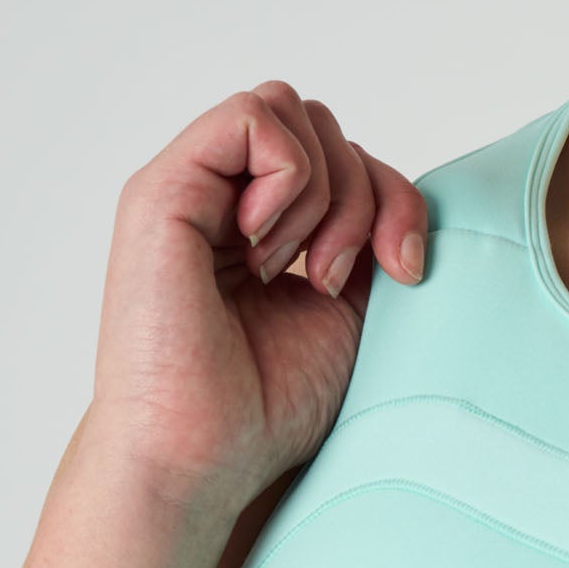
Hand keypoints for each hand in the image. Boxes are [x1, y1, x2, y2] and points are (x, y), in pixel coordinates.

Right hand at [87, 78, 427, 515]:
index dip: (394, 199)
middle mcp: (221, 198)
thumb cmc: (270, 402)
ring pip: (289, 109)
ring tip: (297, 268)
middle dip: (363, 191)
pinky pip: (250, 118)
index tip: (403, 272)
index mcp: (262, 225)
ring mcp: (188, 190)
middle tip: (338, 276)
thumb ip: (376, 238)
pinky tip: (268, 242)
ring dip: (324, 188)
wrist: (204, 458)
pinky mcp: (161, 193)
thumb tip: (407, 198)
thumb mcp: (358, 307)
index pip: (346, 156)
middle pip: (321, 122)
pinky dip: (287, 172)